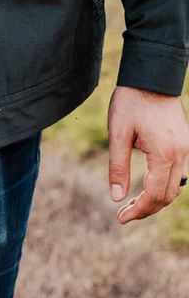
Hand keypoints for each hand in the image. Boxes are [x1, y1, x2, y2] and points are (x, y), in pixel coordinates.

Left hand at [107, 86, 188, 224]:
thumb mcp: (117, 135)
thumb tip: (116, 197)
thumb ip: (117, 167)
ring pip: (176, 187)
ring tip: (130, 205)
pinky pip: (178, 175)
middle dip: (146, 209)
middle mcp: (182, 153)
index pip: (155, 194)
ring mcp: (186, 149)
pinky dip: (163, 187)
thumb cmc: (131, 103)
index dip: (138, 211)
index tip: (120, 218)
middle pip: (168, 195)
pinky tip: (145, 190)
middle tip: (122, 215)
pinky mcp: (185, 144)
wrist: (152, 78)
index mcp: (165, 153)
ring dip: (155, 200)